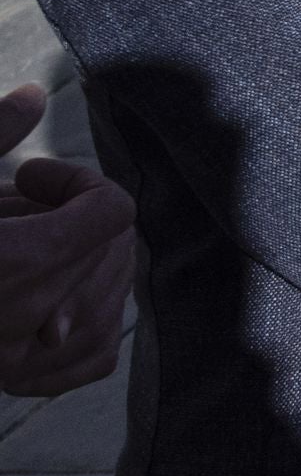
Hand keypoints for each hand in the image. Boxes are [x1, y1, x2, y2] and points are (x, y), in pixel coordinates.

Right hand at [0, 82, 136, 398]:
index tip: (26, 174)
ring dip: (84, 262)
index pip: (112, 211)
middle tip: (16, 206)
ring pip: (112, 301)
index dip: (77, 181)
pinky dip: (90, 320)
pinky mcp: (10, 382)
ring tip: (20, 243)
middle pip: (114, 250)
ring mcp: (17, 361)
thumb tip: (35, 94)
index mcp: (13, 263)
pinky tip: (53, 289)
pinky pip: (91, 356)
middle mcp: (23, 318)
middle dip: (79, 218)